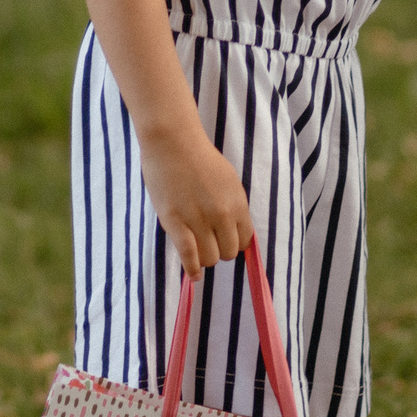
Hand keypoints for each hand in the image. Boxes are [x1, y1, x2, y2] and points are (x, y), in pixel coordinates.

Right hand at [141, 131, 253, 275]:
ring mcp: (198, 219)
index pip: (245, 240)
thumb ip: (233, 206)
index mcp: (238, 202)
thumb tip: (236, 233)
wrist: (172, 142)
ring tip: (196, 249)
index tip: (224, 240)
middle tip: (207, 242)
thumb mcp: (228, 181)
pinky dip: (192, 269)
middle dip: (219, 251)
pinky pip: (189, 256)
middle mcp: (222, 214)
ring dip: (205, 257)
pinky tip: (193, 274)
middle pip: (228, 253)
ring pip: (210, 258)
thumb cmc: (199, 157)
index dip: (234, 243)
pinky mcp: (175, 222)